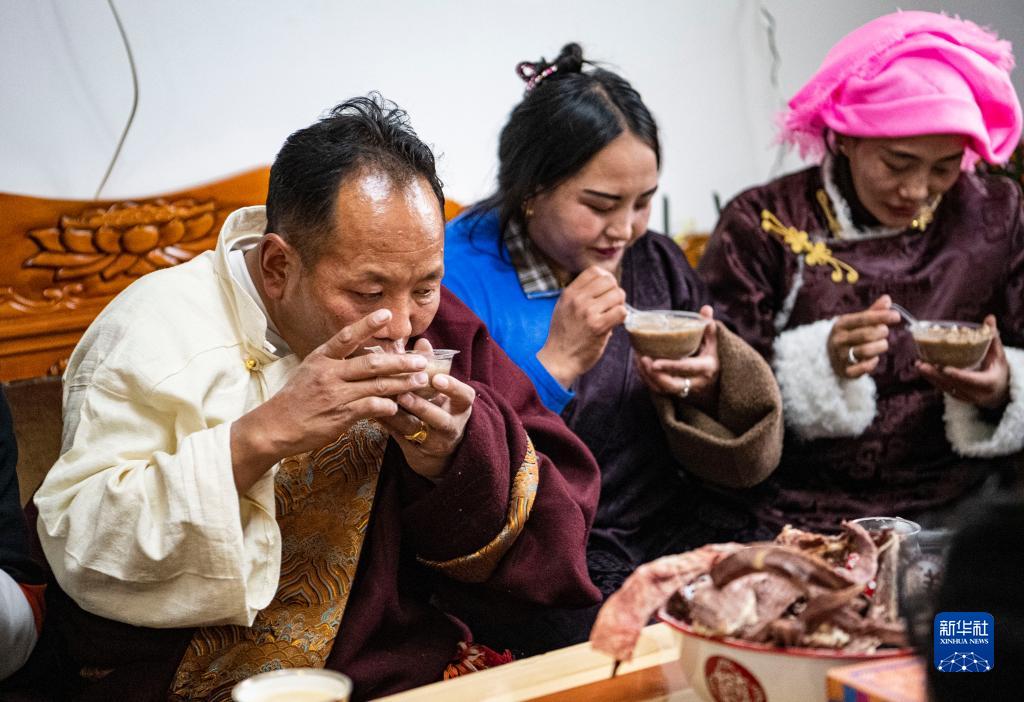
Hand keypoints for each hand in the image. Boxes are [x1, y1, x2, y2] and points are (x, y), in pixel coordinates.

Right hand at [231, 309, 431, 491]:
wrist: (275, 427)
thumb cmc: (296, 398)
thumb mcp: (310, 370)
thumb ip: (335, 361)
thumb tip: (365, 352)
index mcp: (321, 358)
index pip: (347, 336)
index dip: (368, 325)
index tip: (387, 314)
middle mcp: (329, 373)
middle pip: (372, 363)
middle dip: (400, 361)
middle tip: (421, 360)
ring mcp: (336, 395)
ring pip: (377, 386)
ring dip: (401, 383)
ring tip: (420, 381)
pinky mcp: (341, 416)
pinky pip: (371, 408)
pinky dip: (387, 406)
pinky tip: (397, 406)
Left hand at [377, 338, 475, 480]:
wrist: (439, 446)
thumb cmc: (440, 405)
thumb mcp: (442, 389)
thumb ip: (433, 365)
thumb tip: (422, 341)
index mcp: (461, 406)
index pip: (464, 396)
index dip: (452, 388)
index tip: (437, 378)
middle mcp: (451, 426)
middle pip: (440, 419)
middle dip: (422, 406)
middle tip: (404, 393)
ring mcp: (434, 442)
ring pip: (418, 430)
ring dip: (400, 416)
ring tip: (386, 403)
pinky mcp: (415, 451)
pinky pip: (399, 438)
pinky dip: (387, 424)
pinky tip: (372, 411)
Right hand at [536, 266, 626, 387]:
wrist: (559, 359)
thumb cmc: (563, 336)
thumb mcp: (563, 308)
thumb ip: (580, 295)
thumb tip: (605, 284)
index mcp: (569, 293)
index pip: (594, 271)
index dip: (606, 278)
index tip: (606, 290)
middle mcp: (578, 299)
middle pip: (609, 280)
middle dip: (615, 291)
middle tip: (611, 305)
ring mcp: (588, 312)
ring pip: (618, 295)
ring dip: (619, 305)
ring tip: (612, 315)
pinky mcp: (598, 326)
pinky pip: (621, 312)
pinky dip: (621, 317)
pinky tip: (613, 323)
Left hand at [635, 305, 719, 410]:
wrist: (717, 377)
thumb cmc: (712, 354)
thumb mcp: (713, 340)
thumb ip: (708, 326)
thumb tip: (706, 308)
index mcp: (706, 368)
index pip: (686, 368)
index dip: (669, 366)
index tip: (653, 363)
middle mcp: (696, 382)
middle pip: (672, 385)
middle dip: (655, 375)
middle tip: (642, 359)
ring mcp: (686, 389)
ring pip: (663, 389)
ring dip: (648, 377)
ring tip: (638, 359)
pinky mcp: (677, 392)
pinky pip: (658, 390)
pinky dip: (647, 379)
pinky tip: (640, 365)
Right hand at [827, 295, 899, 378]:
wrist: (827, 357)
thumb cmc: (848, 335)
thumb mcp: (856, 322)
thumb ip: (872, 312)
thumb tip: (887, 298)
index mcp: (841, 325)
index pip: (863, 318)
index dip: (881, 316)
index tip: (896, 316)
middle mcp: (839, 340)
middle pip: (867, 335)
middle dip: (881, 332)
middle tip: (884, 331)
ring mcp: (840, 356)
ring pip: (866, 351)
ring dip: (880, 347)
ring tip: (882, 344)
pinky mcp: (845, 371)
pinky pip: (863, 368)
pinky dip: (872, 363)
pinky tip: (874, 358)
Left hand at [916, 315, 1009, 409]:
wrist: (999, 390)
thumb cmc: (998, 369)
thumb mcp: (998, 354)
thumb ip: (992, 337)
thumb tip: (989, 318)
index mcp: (988, 383)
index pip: (972, 380)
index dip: (958, 375)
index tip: (944, 368)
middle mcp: (976, 394)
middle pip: (954, 384)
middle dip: (936, 375)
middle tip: (921, 364)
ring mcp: (966, 397)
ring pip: (946, 388)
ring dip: (931, 377)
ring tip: (918, 364)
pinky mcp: (957, 397)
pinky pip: (944, 388)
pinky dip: (933, 379)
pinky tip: (923, 369)